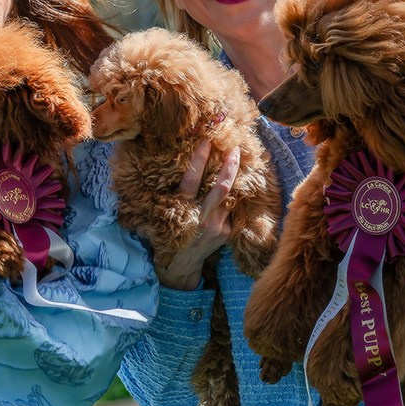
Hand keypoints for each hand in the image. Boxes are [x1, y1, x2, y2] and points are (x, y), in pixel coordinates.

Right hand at [158, 140, 239, 290]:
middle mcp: (201, 218)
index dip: (199, 159)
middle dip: (230, 166)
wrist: (180, 264)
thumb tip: (192, 167)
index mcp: (182, 209)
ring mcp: (216, 227)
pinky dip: (230, 199)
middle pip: (220, 187)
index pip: (191, 179)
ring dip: (234, 179)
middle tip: (236, 149)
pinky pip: (230, 210)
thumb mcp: (166, 212)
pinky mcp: (225, 233)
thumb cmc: (168, 233)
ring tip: (238, 161)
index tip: (206, 140)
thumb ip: (179, 194)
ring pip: (229, 197)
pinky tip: (234, 188)